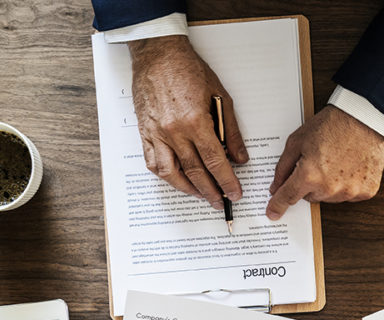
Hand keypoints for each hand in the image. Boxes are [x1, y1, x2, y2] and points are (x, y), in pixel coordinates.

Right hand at [128, 35, 248, 207]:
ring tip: (201, 195)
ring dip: (187, 189)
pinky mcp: (144, 132)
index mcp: (195, 121)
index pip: (215, 161)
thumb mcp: (220, 97)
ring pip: (171, 173)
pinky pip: (152, 162)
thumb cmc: (189, 70)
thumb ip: (231, 131)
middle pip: (195, 172)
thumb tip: (239, 157)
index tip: (235, 193)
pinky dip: (166, 176)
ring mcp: (156, 133)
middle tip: (221, 201)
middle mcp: (173, 131)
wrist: (158, 54)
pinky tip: (177, 180)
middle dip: (211, 190)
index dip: (227, 181)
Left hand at [265, 105, 383, 219]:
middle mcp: (330, 188)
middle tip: (317, 162)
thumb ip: (283, 167)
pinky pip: (349, 195)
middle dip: (309, 183)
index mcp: (310, 175)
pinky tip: (350, 167)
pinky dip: (348, 184)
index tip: (273, 214)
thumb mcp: (297, 140)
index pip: (288, 197)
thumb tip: (276, 187)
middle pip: (310, 197)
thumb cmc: (331, 125)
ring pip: (330, 197)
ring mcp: (350, 192)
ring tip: (336, 162)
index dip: (277, 206)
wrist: (364, 118)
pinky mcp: (366, 191)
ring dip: (329, 185)